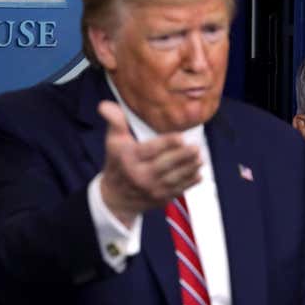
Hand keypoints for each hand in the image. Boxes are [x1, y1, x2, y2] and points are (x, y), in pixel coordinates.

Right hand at [98, 100, 201, 227]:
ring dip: (189, 169)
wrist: (115, 197)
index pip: (149, 150)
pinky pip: (177, 190)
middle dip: (182, 157)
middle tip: (196, 147)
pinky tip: (198, 173)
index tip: (181, 137)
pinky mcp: (160, 199)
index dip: (166, 143)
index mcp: (128, 159)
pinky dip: (189, 183)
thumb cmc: (117, 163)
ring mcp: (151, 189)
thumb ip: (115, 122)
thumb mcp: (113, 141)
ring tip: (200, 158)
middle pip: (164, 165)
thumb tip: (105, 105)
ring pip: (173, 179)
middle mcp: (139, 176)